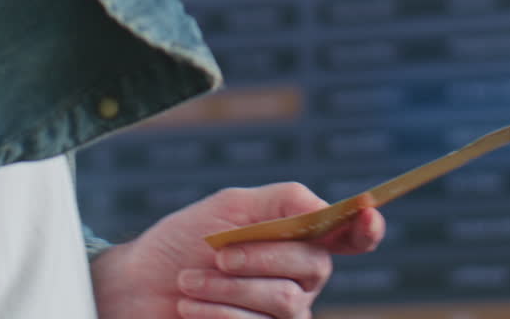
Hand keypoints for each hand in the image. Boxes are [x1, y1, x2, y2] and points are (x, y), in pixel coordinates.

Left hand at [90, 182, 384, 317]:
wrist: (140, 287)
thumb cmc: (185, 242)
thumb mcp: (229, 208)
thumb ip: (280, 203)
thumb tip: (325, 208)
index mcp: (300, 240)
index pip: (350, 236)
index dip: (366, 227)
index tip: (369, 214)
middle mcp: (302, 281)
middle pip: (311, 267)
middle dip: (258, 256)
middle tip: (214, 252)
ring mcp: (285, 317)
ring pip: (285, 302)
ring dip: (229, 288)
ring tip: (189, 282)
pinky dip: (220, 314)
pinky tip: (192, 306)